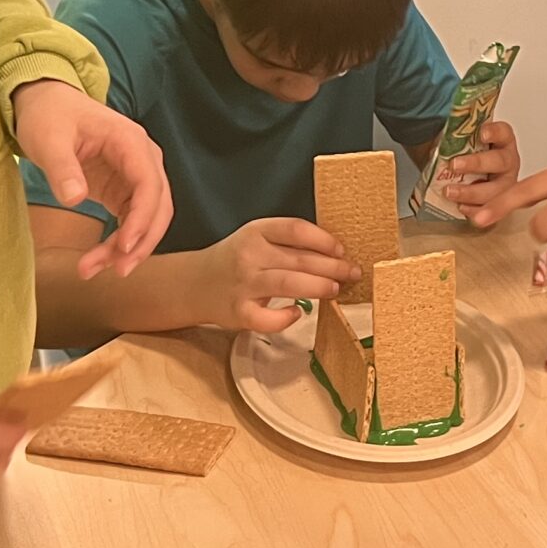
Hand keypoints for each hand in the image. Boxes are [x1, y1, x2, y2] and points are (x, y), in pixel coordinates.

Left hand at [15, 80, 172, 278]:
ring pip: (148, 218)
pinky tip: (100, 258)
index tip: (124, 246)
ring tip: (95, 269)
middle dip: (141, 241)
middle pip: (158, 206)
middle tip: (116, 270)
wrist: (47, 103)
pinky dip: (121, 242)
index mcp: (130, 141)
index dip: (142, 218)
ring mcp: (136, 174)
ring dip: (131, 247)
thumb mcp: (48, 139)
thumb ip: (62, 168)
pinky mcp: (124, 188)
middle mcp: (143, 158)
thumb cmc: (49, 116)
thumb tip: (74, 198)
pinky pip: (132, 220)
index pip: (150, 184)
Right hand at [202, 218, 359, 330]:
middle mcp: (249, 255)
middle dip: (333, 267)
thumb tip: (335, 255)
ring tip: (336, 289)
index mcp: (256, 231)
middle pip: (299, 258)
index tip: (341, 250)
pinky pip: (266, 318)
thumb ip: (288, 243)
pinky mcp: (238, 312)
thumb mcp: (257, 239)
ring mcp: (243, 284)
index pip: (296, 229)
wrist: (194, 283)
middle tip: (352, 273)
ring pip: (288, 284)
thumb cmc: (236, 260)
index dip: (324, 239)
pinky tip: (297, 312)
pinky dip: (285, 317)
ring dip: (318, 286)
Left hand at [435, 120, 522, 209]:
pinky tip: (461, 207)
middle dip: (476, 164)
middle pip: (499, 161)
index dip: (494, 132)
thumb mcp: (460, 141)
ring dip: (472, 192)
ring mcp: (506, 184)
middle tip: (454, 164)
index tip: (482, 134)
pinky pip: (490, 210)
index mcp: (502, 141)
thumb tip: (439, 130)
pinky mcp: (499, 204)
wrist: (462, 177)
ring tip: (450, 191)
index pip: (503, 132)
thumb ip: (455, 136)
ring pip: (497, 190)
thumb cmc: (464, 156)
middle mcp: (508, 162)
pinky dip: (475, 210)